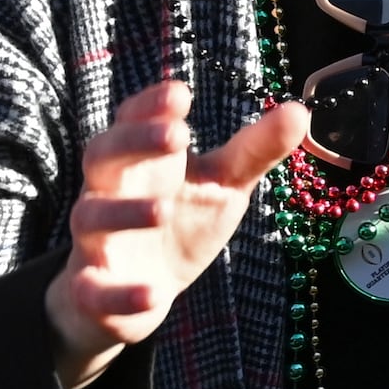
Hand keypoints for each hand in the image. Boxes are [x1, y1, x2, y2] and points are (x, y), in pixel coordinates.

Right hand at [45, 79, 308, 388]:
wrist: (140, 294)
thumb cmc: (182, 222)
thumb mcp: (223, 184)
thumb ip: (254, 150)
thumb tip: (298, 110)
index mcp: (141, 160)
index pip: (133, 119)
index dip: (150, 105)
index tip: (181, 93)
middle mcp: (109, 192)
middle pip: (102, 154)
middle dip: (133, 142)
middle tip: (178, 135)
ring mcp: (97, 240)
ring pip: (90, 218)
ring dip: (123, 212)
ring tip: (163, 210)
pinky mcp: (93, 290)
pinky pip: (94, 290)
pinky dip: (121, 293)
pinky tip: (155, 294)